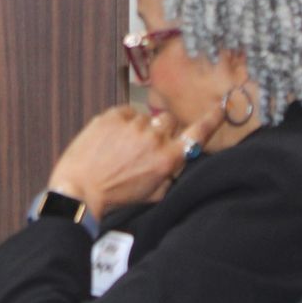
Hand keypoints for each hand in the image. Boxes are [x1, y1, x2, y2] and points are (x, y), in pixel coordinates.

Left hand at [46, 98, 233, 218]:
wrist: (80, 188)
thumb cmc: (116, 196)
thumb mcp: (152, 193)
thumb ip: (169, 174)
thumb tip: (175, 161)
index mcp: (167, 158)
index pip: (197, 134)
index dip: (211, 120)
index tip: (221, 106)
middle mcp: (155, 137)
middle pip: (169, 121)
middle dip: (162, 130)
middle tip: (145, 146)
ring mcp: (133, 124)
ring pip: (145, 117)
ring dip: (139, 128)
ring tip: (121, 147)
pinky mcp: (113, 115)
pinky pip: (126, 112)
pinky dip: (122, 123)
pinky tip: (111, 140)